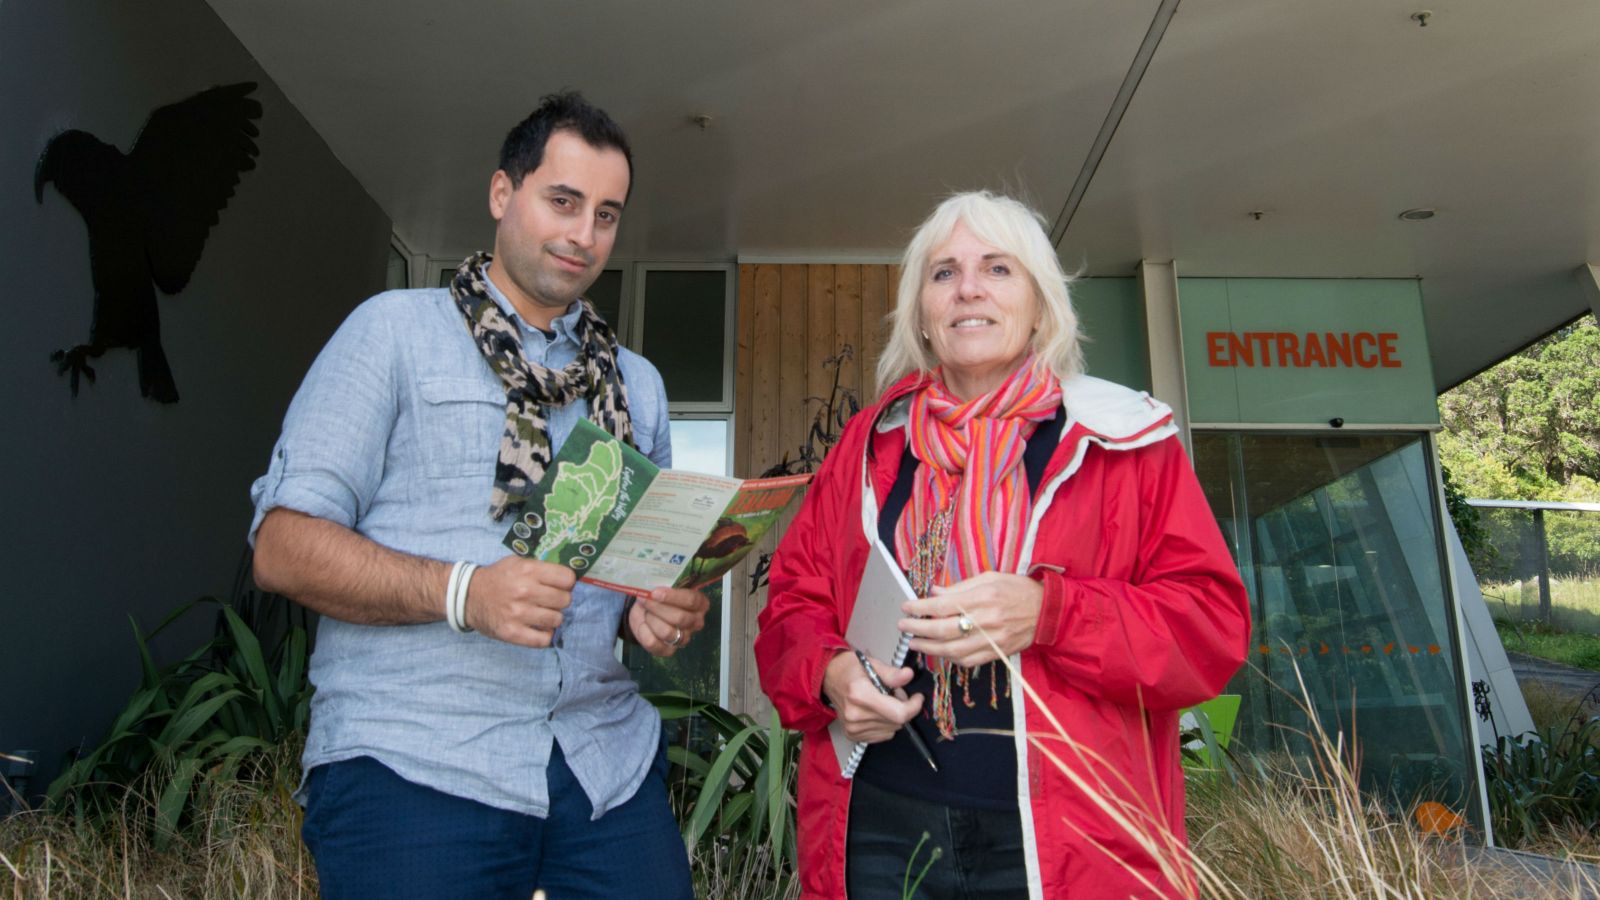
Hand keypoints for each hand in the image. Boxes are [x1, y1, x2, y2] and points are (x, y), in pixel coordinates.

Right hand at [463, 557, 574, 647]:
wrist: (467, 596)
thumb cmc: (498, 578)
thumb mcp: (518, 563)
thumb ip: (542, 568)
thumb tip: (569, 578)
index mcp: (528, 570)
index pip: (568, 578)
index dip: (567, 583)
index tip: (560, 586)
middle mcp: (524, 591)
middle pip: (565, 600)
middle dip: (561, 601)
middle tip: (549, 601)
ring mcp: (518, 613)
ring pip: (557, 620)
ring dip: (552, 618)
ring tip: (541, 614)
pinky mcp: (512, 633)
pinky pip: (544, 639)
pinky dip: (544, 635)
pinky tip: (537, 628)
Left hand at [627, 586, 709, 656]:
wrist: (645, 611)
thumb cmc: (658, 596)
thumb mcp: (663, 586)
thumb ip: (664, 585)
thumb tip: (652, 588)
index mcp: (700, 603)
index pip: (691, 601)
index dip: (672, 597)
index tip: (655, 593)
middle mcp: (696, 622)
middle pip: (680, 618)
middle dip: (658, 608)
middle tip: (645, 600)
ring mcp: (684, 638)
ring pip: (667, 632)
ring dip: (651, 619)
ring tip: (646, 612)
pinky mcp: (669, 650)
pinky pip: (654, 643)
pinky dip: (643, 632)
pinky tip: (643, 624)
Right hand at [821, 651, 921, 742]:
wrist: (828, 677)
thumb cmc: (850, 668)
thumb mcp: (872, 664)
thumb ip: (892, 673)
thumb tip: (909, 675)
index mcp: (860, 695)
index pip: (899, 713)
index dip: (914, 707)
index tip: (917, 697)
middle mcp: (855, 715)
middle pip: (897, 722)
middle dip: (904, 708)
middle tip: (895, 693)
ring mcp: (853, 728)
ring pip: (891, 730)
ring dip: (894, 717)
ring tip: (884, 702)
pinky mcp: (852, 735)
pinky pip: (882, 735)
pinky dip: (885, 724)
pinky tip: (876, 712)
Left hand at [899, 572, 1042, 666]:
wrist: (1047, 610)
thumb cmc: (1017, 589)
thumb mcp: (989, 578)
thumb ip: (960, 587)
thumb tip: (935, 592)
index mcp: (983, 597)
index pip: (944, 605)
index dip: (921, 608)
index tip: (906, 607)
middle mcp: (986, 620)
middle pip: (944, 630)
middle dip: (919, 629)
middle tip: (903, 627)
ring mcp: (992, 640)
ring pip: (954, 650)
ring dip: (930, 648)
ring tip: (915, 642)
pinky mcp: (997, 653)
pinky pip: (969, 661)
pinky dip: (950, 659)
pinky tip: (939, 653)